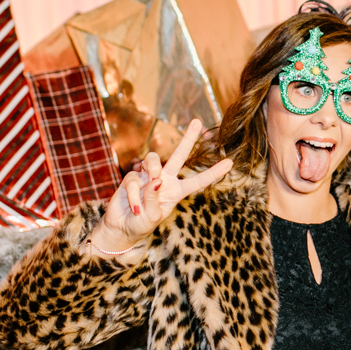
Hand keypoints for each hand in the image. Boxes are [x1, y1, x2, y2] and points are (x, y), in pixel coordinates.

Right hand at [91, 119, 231, 254]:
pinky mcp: (132, 177)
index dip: (213, 173)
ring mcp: (147, 177)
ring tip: (151, 184)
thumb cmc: (141, 225)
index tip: (230, 162)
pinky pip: (134, 178)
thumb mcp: (152, 217)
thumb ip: (154, 199)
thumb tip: (155, 180)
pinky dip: (134, 195)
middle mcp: (164, 181)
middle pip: (179, 155)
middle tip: (197, 121)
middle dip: (188, 138)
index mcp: (176, 192)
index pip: (198, 181)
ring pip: (153, 159)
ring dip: (152, 170)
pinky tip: (134, 207)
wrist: (121, 228)